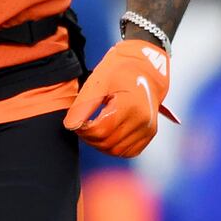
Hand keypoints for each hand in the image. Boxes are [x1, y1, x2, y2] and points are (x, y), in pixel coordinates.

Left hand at [63, 39, 172, 157]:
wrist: (144, 70)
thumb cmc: (119, 72)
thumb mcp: (97, 83)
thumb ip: (83, 106)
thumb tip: (70, 126)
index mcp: (130, 106)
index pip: (100, 131)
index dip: (82, 130)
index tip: (75, 122)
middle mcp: (143, 121)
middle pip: (107, 143)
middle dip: (89, 137)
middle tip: (81, 125)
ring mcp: (148, 129)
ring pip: (117, 151)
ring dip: (100, 144)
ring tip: (92, 129)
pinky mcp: (149, 133)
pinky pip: (128, 151)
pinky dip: (113, 147)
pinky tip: (106, 134)